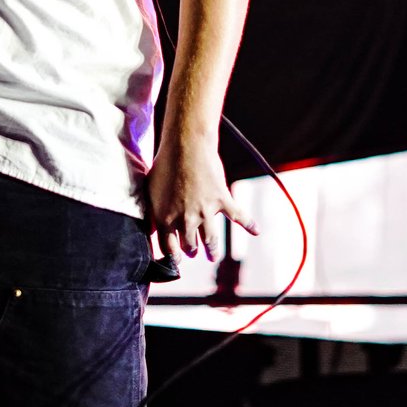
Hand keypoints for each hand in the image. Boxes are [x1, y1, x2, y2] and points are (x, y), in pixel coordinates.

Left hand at [148, 139, 257, 262]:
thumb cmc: (165, 164)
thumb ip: (154, 213)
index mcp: (165, 218)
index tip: (177, 261)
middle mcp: (185, 219)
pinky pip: (238, 217)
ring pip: (210, 240)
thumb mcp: (150, 191)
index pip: (169, 249)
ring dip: (212, 250)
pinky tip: (256, 231)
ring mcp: (205, 212)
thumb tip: (153, 229)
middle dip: (192, 250)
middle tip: (194, 251)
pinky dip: (249, 224)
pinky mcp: (222, 200)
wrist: (186, 145)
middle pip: (190, 246)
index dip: (173, 257)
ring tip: (212, 255)